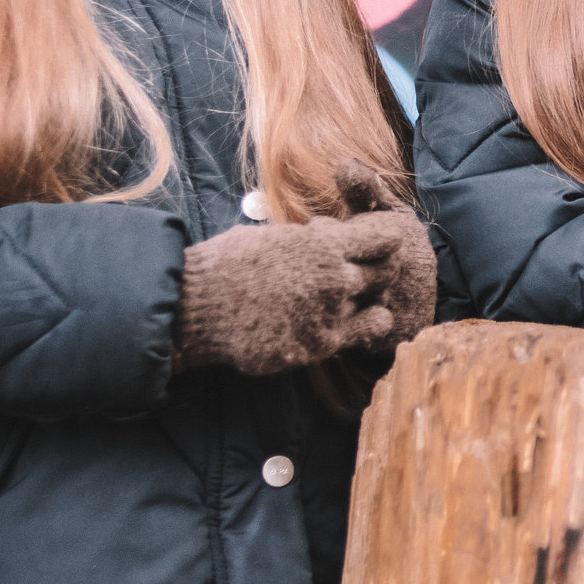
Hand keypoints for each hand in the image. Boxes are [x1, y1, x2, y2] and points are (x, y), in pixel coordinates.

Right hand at [173, 169, 434, 375]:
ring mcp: (329, 317)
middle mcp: (335, 280)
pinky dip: (353, 332)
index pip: (383, 240)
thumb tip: (322, 236)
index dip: (381, 242)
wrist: (196, 308)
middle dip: (380, 273)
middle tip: (365, 276)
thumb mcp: (271, 238)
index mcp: (323, 246)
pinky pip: (357, 339)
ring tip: (350, 305)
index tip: (372, 246)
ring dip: (368, 306)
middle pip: (387, 275)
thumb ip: (306, 241)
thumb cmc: (225, 265)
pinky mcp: (317, 347)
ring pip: (377, 311)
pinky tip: (336, 327)